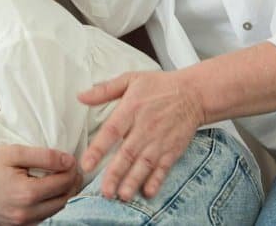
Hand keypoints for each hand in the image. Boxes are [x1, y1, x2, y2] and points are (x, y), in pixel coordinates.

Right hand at [0, 139, 84, 225]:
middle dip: (71, 183)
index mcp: (27, 194)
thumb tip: (69, 160)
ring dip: (61, 195)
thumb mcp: (13, 152)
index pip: (64, 183)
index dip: (73, 169)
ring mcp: (17, 224)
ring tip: (60, 177)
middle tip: (71, 168)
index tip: (74, 159)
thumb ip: (44, 156)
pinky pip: (39, 218)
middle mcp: (24, 214)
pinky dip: (47, 205)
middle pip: (63, 200)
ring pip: (53, 211)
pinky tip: (44, 191)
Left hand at [77, 70, 204, 200]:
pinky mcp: (172, 149)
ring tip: (123, 196)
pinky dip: (157, 181)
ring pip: (144, 165)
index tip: (86, 164)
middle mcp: (145, 128)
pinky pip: (163, 168)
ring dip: (133, 181)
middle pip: (128, 154)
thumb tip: (81, 96)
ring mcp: (160, 141)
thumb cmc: (160, 86)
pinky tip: (148, 192)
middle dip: (116, 174)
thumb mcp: (131, 79)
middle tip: (105, 191)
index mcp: (131, 110)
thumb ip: (104, 90)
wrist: (194, 93)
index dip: (99, 149)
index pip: (112, 131)